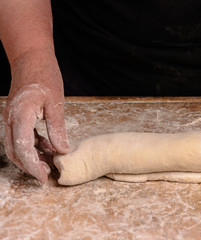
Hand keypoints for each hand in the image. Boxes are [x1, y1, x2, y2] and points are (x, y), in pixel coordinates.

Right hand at [2, 49, 68, 182]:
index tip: (44, 177)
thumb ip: (57, 128)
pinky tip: (47, 147)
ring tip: (49, 163)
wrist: (31, 57)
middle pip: (14, 151)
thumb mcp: (56, 102)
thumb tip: (62, 150)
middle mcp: (10, 119)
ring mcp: (11, 118)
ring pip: (15, 146)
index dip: (32, 165)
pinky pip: (20, 136)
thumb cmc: (44, 76)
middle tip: (47, 175)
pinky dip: (32, 145)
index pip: (22, 147)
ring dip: (30, 157)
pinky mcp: (15, 117)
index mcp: (20, 115)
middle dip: (30, 166)